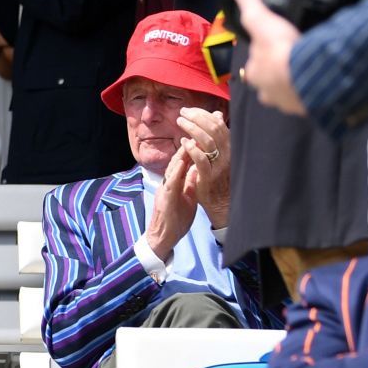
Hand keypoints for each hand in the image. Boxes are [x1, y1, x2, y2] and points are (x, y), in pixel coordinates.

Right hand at [144, 142, 195, 261]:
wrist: (164, 236)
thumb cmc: (177, 218)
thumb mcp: (188, 197)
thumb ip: (191, 182)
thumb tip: (197, 168)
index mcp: (176, 181)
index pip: (185, 161)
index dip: (193, 147)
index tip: (203, 135)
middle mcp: (170, 181)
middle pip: (178, 160)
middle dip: (188, 145)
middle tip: (196, 132)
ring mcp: (166, 189)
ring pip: (173, 168)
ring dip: (180, 155)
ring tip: (188, 142)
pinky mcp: (165, 198)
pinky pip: (170, 183)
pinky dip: (175, 173)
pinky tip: (180, 164)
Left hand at [176, 107, 231, 227]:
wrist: (220, 201)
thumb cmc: (218, 174)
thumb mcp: (219, 152)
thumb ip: (216, 134)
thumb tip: (216, 114)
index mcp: (229, 146)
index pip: (218, 124)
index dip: (203, 114)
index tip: (189, 110)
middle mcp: (227, 154)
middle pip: (214, 129)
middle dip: (197, 117)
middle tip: (183, 112)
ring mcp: (219, 165)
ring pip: (208, 141)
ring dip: (192, 128)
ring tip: (180, 121)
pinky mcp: (209, 176)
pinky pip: (202, 160)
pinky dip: (192, 148)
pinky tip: (183, 142)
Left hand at [231, 0, 307, 115]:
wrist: (310, 78)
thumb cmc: (281, 50)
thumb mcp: (263, 20)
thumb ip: (250, 3)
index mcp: (254, 73)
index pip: (256, 64)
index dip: (264, 55)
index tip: (275, 46)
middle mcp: (268, 93)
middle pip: (272, 80)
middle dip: (281, 71)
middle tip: (295, 57)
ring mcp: (288, 103)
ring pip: (290, 92)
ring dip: (297, 82)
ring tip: (310, 68)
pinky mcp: (308, 109)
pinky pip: (309, 98)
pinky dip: (314, 89)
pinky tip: (322, 80)